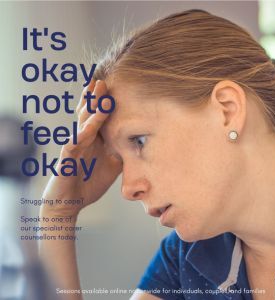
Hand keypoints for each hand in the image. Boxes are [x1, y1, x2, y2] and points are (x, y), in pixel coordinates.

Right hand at [41, 79, 121, 216]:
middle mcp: (83, 139)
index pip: (100, 117)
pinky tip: (89, 126)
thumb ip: (122, 152)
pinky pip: (74, 144)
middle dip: (97, 97)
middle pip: (90, 114)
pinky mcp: (67, 159)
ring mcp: (75, 147)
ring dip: (91, 109)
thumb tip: (139, 144)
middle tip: (104, 80)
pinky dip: (81, 134)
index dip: (105, 103)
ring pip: (82, 124)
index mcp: (94, 140)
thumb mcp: (112, 166)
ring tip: (98, 92)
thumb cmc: (89, 183)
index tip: (115, 87)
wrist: (69, 204)